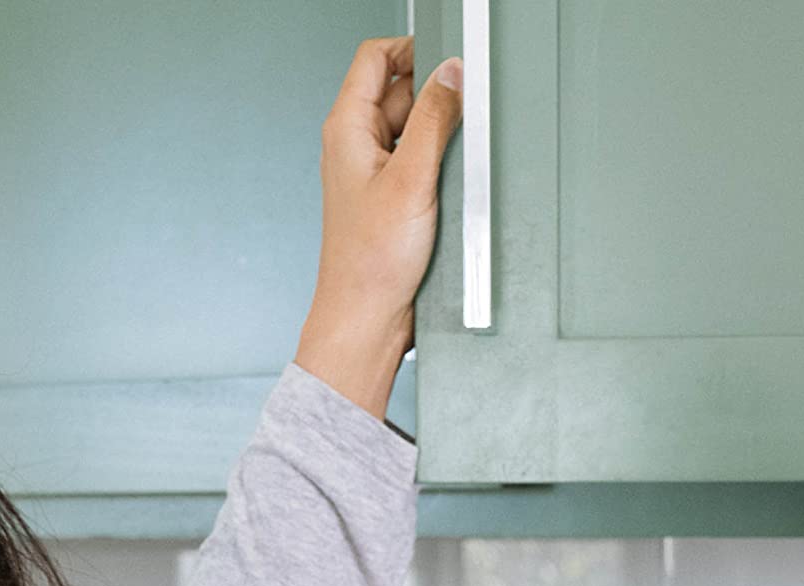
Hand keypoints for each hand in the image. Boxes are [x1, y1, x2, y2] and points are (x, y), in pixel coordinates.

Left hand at [294, 37, 463, 418]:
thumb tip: (452, 74)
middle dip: (434, 101)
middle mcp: (356, 144)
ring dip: (439, 139)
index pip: (375, 57)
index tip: (448, 60)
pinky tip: (446, 192)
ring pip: (415, 128)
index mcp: (347, 128)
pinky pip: (419, 161)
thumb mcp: (412, 179)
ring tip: (445, 174)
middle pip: (401, 91)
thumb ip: (433, 119)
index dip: (412, 49)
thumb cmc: (371, 262)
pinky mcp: (391, 195)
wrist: (367, 318)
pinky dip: (438, 166)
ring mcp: (373, 170)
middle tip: (456, 128)